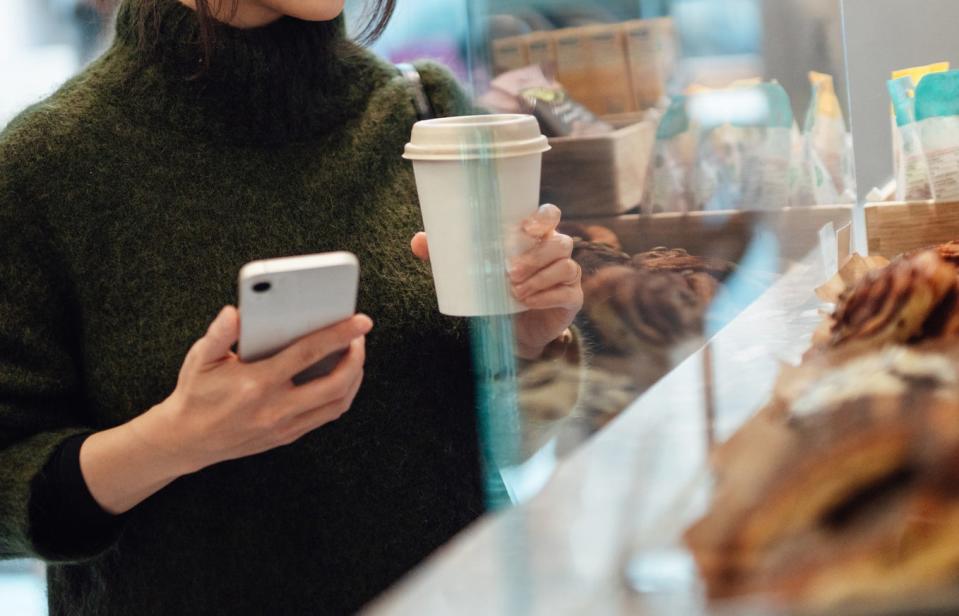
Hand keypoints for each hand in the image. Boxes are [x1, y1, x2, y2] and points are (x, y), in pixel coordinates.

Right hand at [131, 307, 371, 474]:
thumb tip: (234, 311)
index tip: (361, 321)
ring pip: (337, 404)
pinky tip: (341, 376)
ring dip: (354, 378)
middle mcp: (275, 408)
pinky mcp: (287, 437)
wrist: (185, 440)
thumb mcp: (200, 359)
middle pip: (335, 384)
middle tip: (359, 337)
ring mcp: (284, 426)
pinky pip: (326, 416)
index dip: (339, 335)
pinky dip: (341, 395)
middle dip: (356, 358)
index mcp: (256, 383)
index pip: (308, 354)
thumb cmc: (195, 393)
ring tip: (354, 354)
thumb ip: (219, 334)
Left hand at [412, 204, 582, 359]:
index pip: (550, 214)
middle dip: (534, 256)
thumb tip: (417, 241)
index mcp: (536, 236)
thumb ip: (447, 254)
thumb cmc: (495, 290)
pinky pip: (566, 292)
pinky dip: (546, 296)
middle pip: (559, 241)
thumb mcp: (471, 270)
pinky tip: (528, 302)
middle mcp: (556, 251)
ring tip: (514, 291)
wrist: (514, 331)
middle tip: (508, 272)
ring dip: (539, 277)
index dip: (543, 217)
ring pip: (564, 265)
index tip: (526, 228)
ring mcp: (568, 274)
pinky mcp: (572, 298)